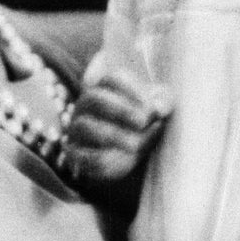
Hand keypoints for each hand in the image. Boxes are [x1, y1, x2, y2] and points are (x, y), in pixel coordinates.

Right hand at [64, 60, 171, 182]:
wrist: (128, 155)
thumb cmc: (143, 123)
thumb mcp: (157, 110)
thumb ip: (163, 103)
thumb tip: (159, 108)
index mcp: (106, 88)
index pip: (112, 79)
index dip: (131, 89)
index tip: (149, 104)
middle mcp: (86, 104)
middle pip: (95, 98)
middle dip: (120, 109)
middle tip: (143, 122)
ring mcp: (77, 128)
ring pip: (86, 126)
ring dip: (113, 135)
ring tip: (136, 146)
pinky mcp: (76, 152)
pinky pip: (82, 155)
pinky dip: (102, 159)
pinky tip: (123, 161)